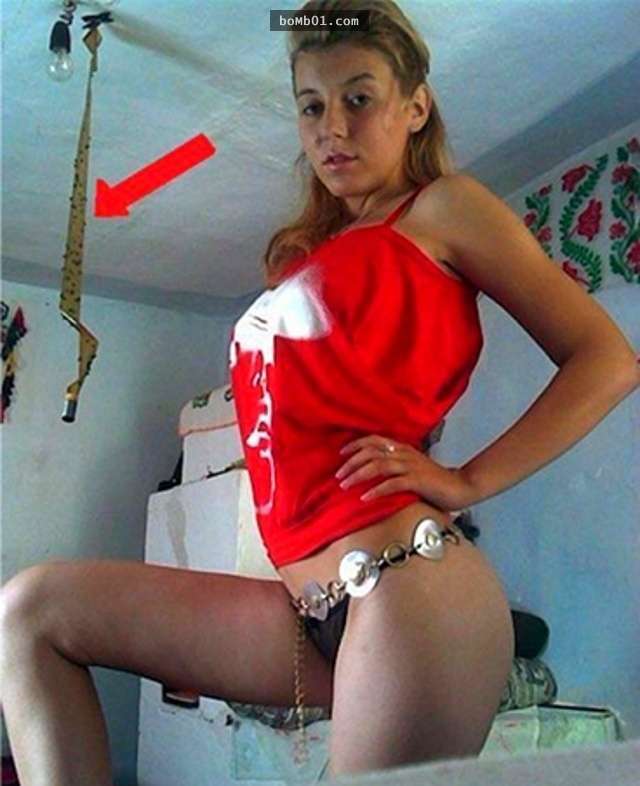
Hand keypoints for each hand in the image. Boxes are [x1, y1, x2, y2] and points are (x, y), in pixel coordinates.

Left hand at [335, 434, 475, 511]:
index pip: (374, 440)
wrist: (460, 487)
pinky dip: (376, 490)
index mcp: (402, 448)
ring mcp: (411, 466)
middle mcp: (404, 453)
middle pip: (371, 452)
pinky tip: (365, 497)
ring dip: (358, 475)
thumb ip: (394, 466)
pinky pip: (392, 483)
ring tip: (345, 485)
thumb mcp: (411, 468)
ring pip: (378, 465)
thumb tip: (370, 472)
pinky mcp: (417, 481)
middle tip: (338, 475)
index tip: (341, 454)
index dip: (355, 445)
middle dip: (351, 462)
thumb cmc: (433, 480)